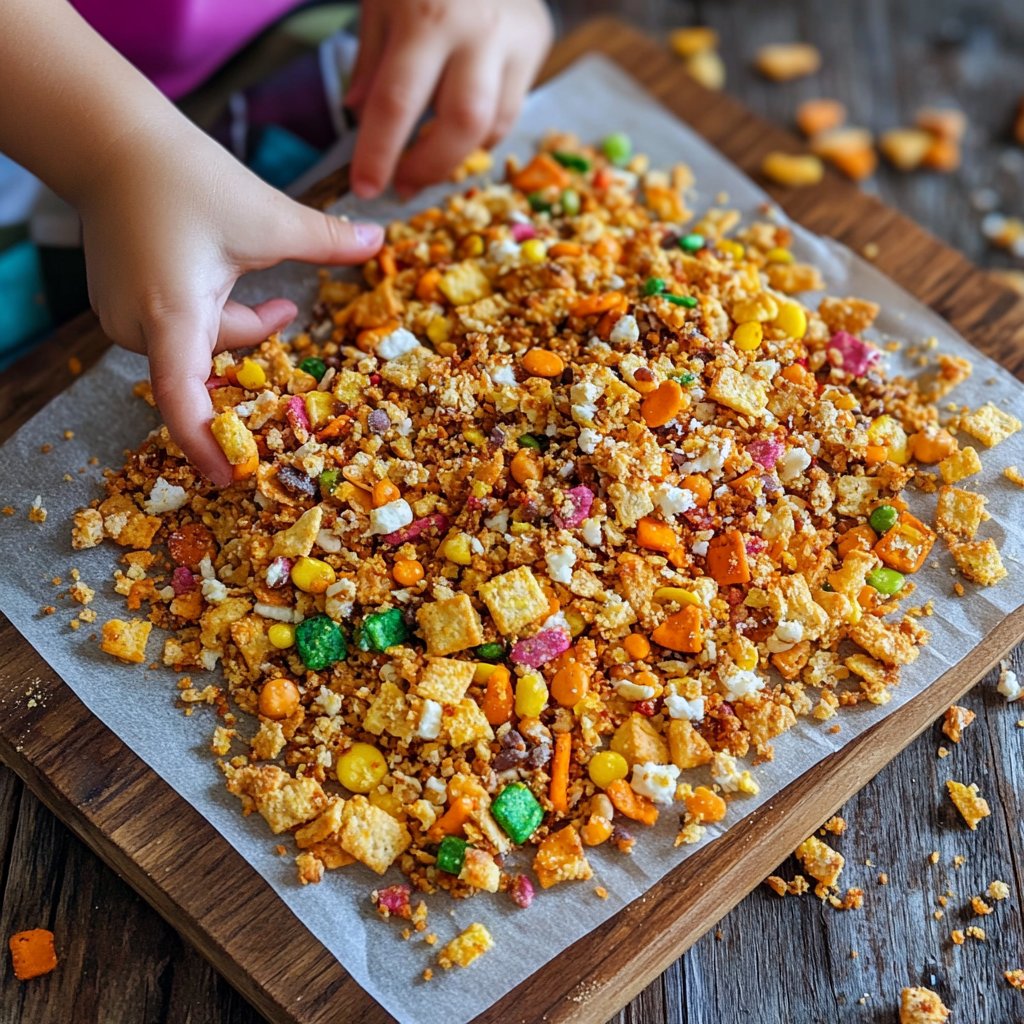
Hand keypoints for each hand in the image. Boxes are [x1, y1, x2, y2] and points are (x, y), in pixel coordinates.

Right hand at [78, 123, 382, 484]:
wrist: (111, 141)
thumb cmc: (185, 177)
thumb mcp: (266, 215)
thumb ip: (326, 239)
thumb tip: (380, 238)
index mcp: (173, 314)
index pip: (183, 400)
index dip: (207, 444)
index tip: (233, 477)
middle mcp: (139, 327)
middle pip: (207, 368)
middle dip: (254, 349)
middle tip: (291, 322)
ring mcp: (123, 317)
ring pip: (198, 347)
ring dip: (238, 327)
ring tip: (281, 299)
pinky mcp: (121, 304)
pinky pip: (179, 331)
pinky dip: (213, 317)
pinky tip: (232, 282)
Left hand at [345, 0, 552, 197]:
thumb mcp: (380, 1)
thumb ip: (370, 60)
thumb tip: (359, 115)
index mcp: (424, 16)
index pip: (396, 103)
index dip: (378, 154)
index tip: (365, 188)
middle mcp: (475, 28)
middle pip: (461, 124)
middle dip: (429, 167)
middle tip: (403, 186)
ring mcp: (514, 36)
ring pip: (493, 124)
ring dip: (456, 154)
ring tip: (427, 158)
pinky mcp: (537, 40)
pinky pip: (510, 108)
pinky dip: (481, 130)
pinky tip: (456, 128)